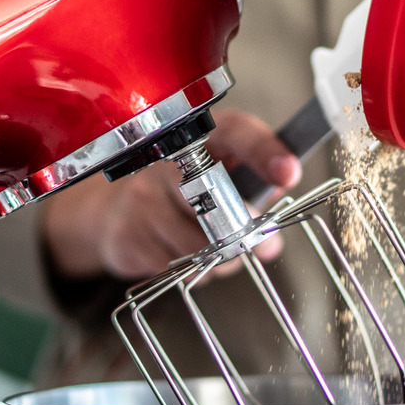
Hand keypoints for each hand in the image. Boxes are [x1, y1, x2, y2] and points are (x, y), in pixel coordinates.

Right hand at [39, 108, 299, 281]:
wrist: (116, 209)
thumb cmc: (183, 189)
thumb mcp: (220, 175)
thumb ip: (254, 192)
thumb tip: (271, 234)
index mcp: (200, 135)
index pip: (235, 133)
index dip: (263, 152)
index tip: (287, 173)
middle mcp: (166, 159)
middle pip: (215, 198)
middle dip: (246, 230)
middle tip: (263, 244)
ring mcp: (142, 195)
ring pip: (198, 244)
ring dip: (219, 259)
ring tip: (213, 248)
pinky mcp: (126, 232)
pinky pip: (173, 266)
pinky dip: (190, 270)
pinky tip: (180, 252)